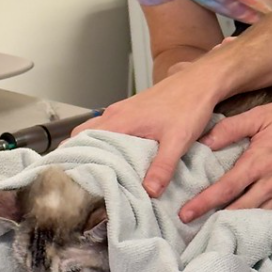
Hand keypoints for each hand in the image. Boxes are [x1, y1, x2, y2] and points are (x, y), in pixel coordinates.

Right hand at [72, 69, 221, 197]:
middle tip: (84, 181)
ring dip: (95, 150)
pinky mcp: (134, 110)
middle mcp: (116, 114)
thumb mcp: (178, 140)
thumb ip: (162, 166)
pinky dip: (108, 142)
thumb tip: (149, 192)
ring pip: (96, 131)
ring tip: (101, 174)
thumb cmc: (190, 104)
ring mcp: (123, 110)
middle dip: (80, 157)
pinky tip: (122, 158)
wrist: (202, 80)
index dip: (71, 159)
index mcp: (119, 121)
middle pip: (83, 137)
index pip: (79, 140)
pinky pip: (110, 128)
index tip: (69, 179)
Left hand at [180, 95, 271, 222]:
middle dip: (215, 220)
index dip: (203, 203)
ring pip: (257, 217)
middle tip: (195, 228)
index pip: (225, 189)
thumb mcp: (263, 114)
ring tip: (218, 229)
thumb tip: (205, 141)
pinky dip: (260, 223)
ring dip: (237, 224)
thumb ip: (232, 128)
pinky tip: (249, 224)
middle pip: (238, 210)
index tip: (185, 214)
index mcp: (259, 162)